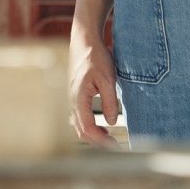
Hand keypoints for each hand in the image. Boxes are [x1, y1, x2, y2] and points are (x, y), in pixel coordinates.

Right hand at [69, 27, 119, 146]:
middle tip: (116, 147)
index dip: (102, 141)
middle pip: (82, 131)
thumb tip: (110, 123)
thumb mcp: (108, 78)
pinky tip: (102, 127)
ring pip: (80, 126)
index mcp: (79, 99)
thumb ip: (109, 101)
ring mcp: (73, 100)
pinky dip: (90, 127)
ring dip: (94, 135)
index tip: (116, 146)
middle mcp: (73, 102)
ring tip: (110, 139)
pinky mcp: (77, 97)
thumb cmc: (96, 58)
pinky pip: (81, 118)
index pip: (88, 129)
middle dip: (98, 142)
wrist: (85, 42)